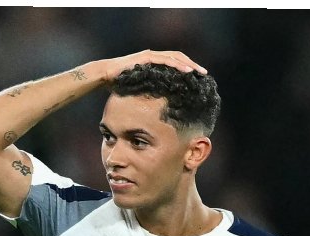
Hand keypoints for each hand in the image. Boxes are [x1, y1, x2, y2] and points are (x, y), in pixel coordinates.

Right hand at [92, 50, 207, 83]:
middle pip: (178, 58)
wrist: (104, 75)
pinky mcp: (146, 57)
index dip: (187, 68)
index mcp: (154, 63)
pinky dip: (177, 64)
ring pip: (175, 57)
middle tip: (204, 74)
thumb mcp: (139, 89)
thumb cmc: (119, 84)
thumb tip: (159, 106)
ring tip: (199, 72)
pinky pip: (165, 60)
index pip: (175, 63)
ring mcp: (150, 56)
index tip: (198, 77)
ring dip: (188, 64)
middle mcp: (154, 56)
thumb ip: (149, 91)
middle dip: (192, 65)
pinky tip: (186, 70)